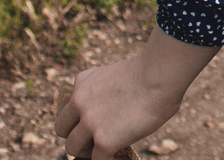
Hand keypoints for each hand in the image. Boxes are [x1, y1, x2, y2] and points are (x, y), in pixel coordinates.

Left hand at [54, 31, 218, 158]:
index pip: (69, 108)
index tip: (94, 124)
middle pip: (62, 129)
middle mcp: (80, 102)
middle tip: (96, 138)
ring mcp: (90, 122)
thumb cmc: (153, 72)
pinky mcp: (103, 141)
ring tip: (107, 150)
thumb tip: (115, 116)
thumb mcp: (117, 76)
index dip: (79, 119)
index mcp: (83, 82)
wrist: (161, 74)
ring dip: (89, 151)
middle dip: (78, 136)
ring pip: (73, 148)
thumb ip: (106, 94)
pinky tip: (124, 157)